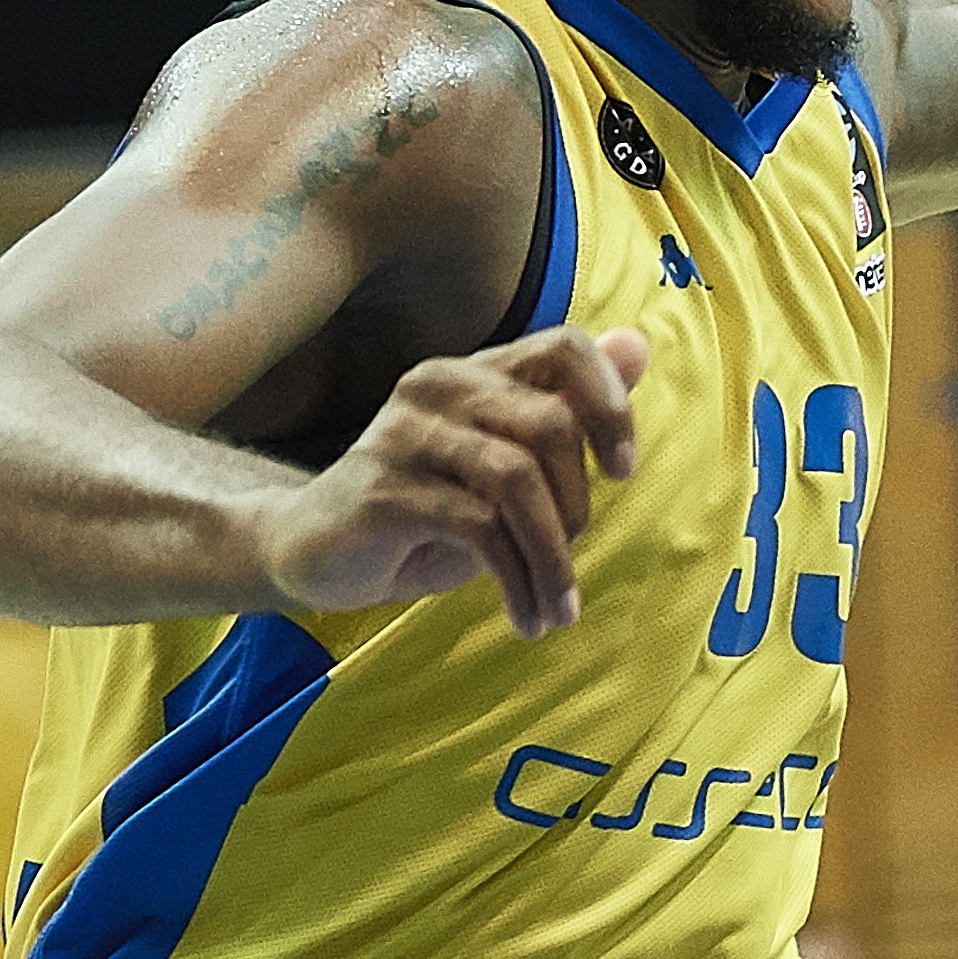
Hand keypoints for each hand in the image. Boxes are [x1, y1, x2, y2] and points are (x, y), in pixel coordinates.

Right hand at [258, 325, 647, 637]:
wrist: (316, 553)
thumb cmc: (428, 511)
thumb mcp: (510, 465)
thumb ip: (570, 410)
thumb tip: (640, 342)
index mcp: (477, 373)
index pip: (565, 347)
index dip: (610, 403)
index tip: (622, 470)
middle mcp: (440, 387)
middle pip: (551, 425)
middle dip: (579, 508)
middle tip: (568, 569)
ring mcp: (405, 434)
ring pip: (518, 480)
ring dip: (552, 559)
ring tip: (556, 609)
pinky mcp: (383, 489)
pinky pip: (479, 527)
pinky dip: (518, 580)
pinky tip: (524, 616)